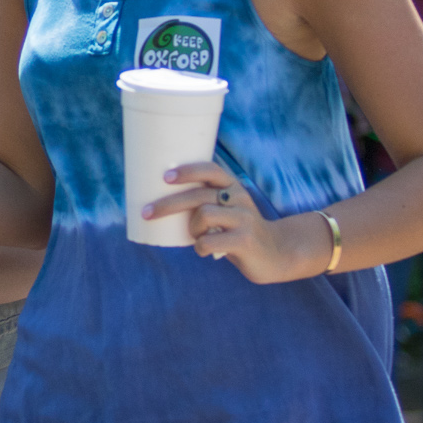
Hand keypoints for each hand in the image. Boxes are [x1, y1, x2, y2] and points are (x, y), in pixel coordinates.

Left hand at [144, 161, 326, 284]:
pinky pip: (208, 241)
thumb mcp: (227, 209)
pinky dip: (199, 247)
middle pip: (198, 195)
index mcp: (233, 186)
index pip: (210, 170)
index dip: (188, 170)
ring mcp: (244, 219)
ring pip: (203, 215)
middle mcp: (239, 198)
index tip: (165, 176)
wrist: (277, 252)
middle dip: (167, 203)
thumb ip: (204, 201)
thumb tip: (159, 199)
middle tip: (146, 212)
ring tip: (196, 236)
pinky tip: (204, 249)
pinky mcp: (244, 240)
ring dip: (191, 228)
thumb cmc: (239, 230)